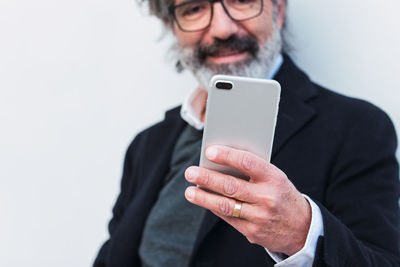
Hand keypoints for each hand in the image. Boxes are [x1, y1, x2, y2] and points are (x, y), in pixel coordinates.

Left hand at [184, 145, 310, 255]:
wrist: (302, 227)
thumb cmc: (282, 195)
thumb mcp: (275, 178)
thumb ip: (253, 171)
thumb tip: (221, 162)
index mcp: (275, 178)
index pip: (248, 163)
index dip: (228, 156)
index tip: (209, 151)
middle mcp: (268, 198)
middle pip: (231, 187)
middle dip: (207, 178)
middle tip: (190, 172)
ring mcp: (260, 217)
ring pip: (226, 206)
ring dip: (204, 198)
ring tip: (190, 191)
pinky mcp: (253, 232)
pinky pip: (228, 219)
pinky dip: (214, 208)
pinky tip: (204, 201)